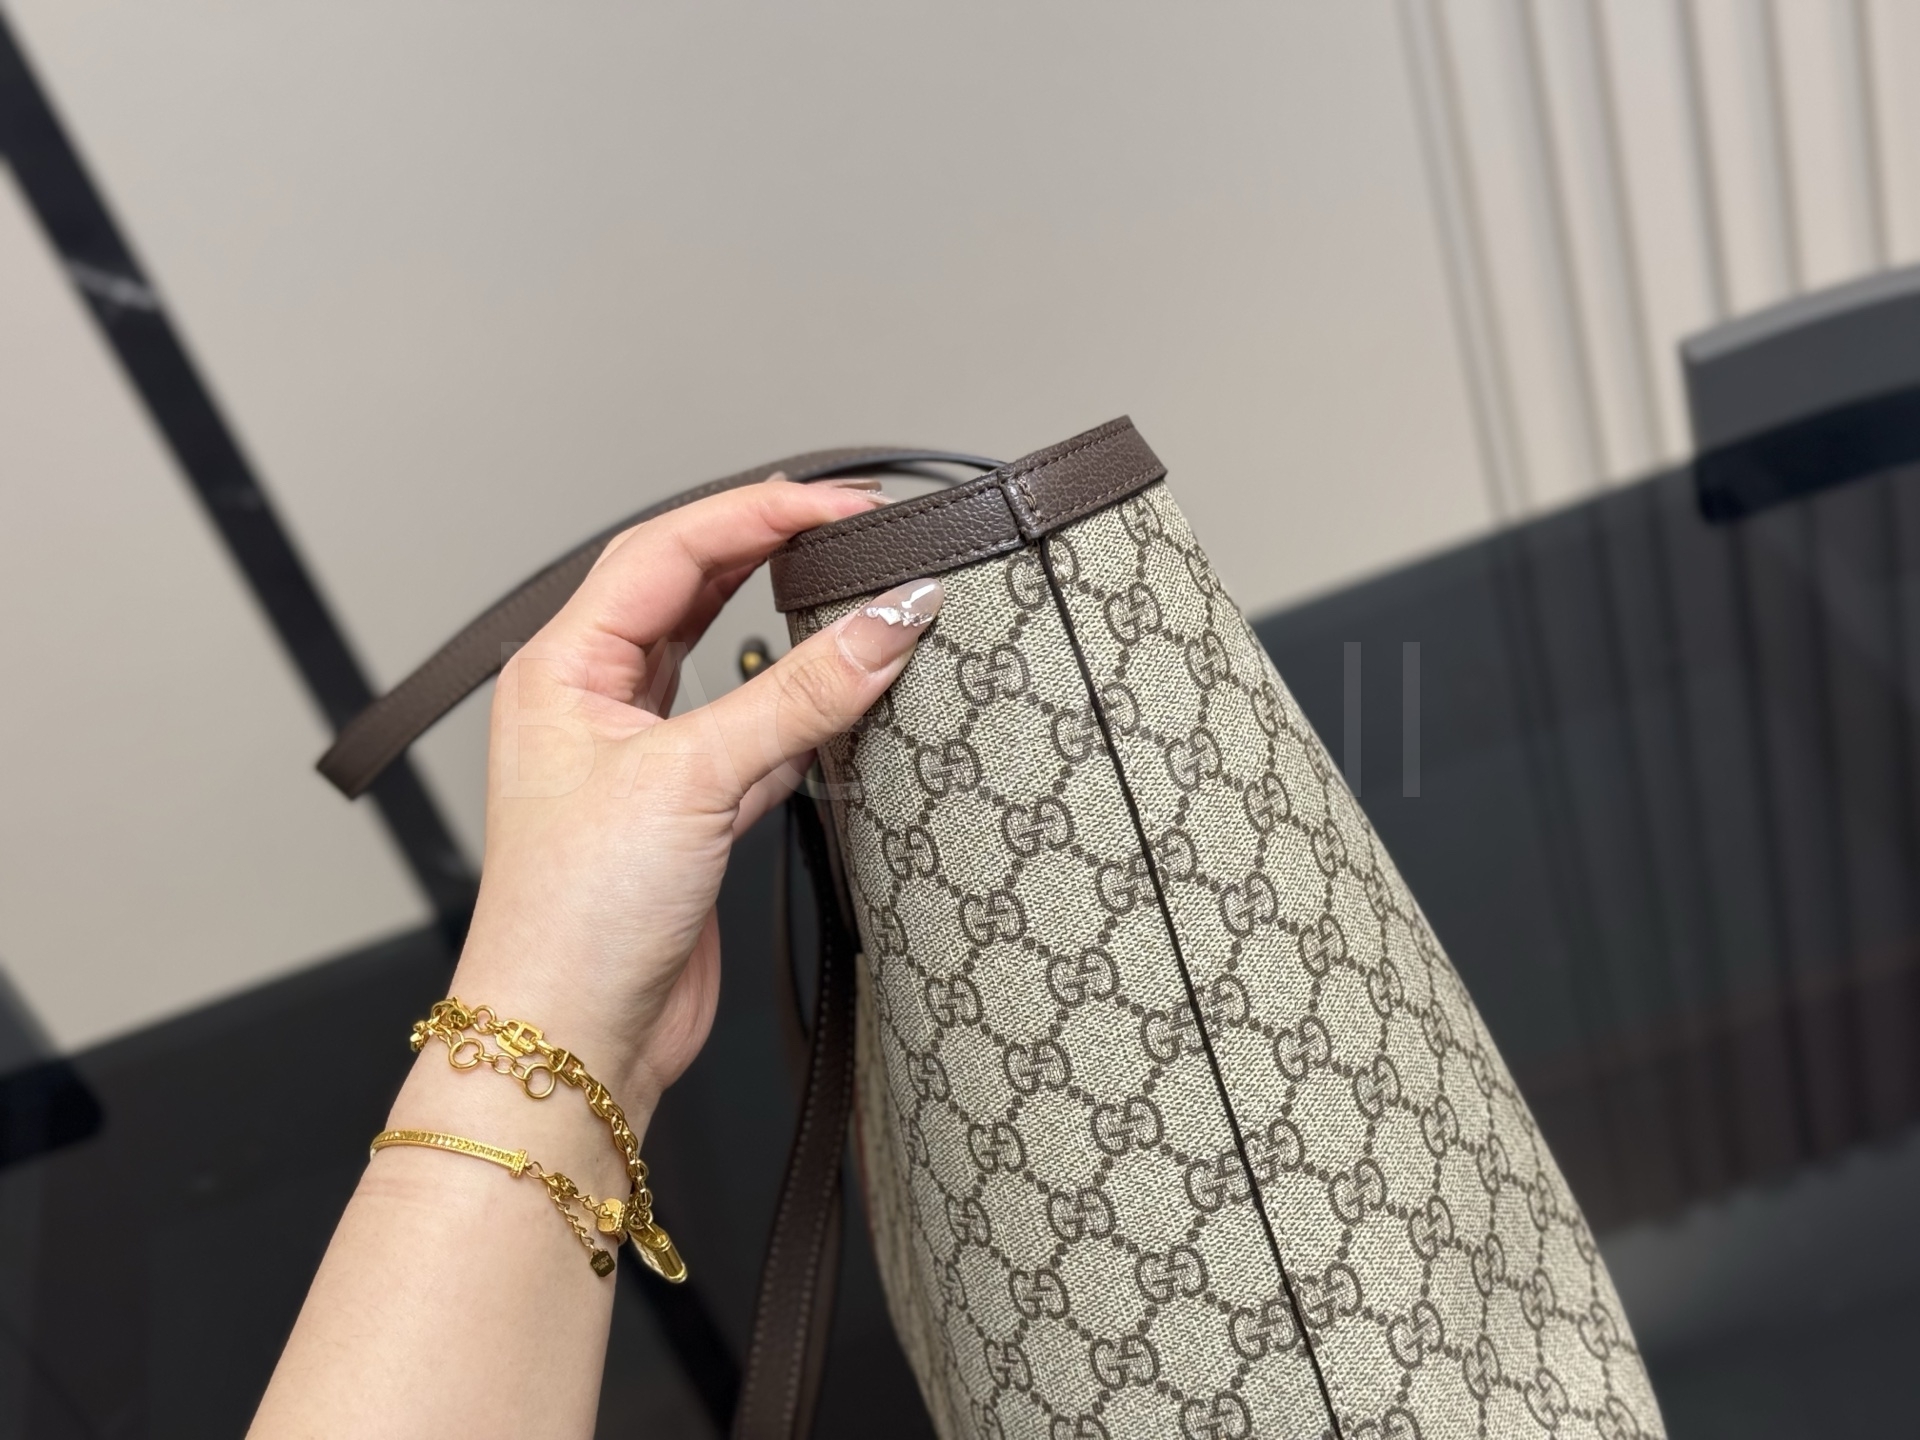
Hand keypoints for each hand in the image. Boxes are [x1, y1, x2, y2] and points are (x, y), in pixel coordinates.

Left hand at [437, 477, 942, 1114]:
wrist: (574, 1041)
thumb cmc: (573, 919)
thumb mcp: (692, 780)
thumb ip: (799, 695)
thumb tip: (887, 619)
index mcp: (563, 666)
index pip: (670, 548)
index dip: (761, 512)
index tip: (846, 507)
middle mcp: (596, 700)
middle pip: (694, 587)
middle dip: (771, 550)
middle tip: (856, 529)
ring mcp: (642, 756)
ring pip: (726, 661)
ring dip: (789, 630)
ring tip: (858, 597)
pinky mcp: (687, 811)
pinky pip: (754, 734)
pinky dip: (803, 714)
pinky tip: (843, 703)